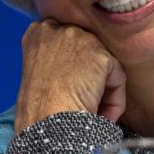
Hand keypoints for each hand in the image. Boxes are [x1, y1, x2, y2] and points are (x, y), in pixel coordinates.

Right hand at [14, 18, 126, 132]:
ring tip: (92, 111)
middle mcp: (58, 29)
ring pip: (104, 65)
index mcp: (38, 33)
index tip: (72, 86)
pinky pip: (117, 78)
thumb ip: (53, 60)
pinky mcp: (100, 56)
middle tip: (84, 101)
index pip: (67, 38)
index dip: (75, 64)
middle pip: (89, 50)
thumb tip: (77, 68)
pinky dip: (115, 99)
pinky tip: (101, 113)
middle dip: (91, 76)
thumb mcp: (35, 75)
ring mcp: (80, 39)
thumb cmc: (37, 112)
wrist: (46, 125)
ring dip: (103, 91)